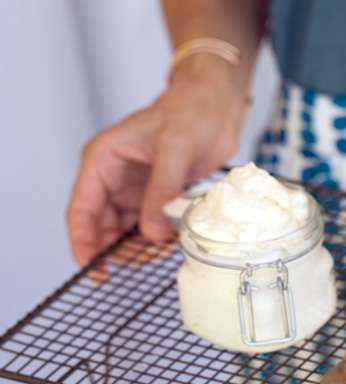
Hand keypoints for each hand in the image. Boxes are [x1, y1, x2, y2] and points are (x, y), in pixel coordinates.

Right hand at [66, 55, 248, 266]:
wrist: (218, 106)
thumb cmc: (190, 111)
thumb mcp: (174, 149)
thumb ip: (161, 191)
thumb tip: (151, 234)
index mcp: (103, 160)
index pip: (81, 209)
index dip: (84, 242)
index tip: (94, 270)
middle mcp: (114, 178)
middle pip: (103, 227)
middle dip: (119, 249)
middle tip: (144, 261)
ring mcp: (137, 189)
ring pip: (128, 232)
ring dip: (142, 247)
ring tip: (164, 249)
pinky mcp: (159, 196)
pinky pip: (152, 227)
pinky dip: (160, 239)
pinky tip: (174, 241)